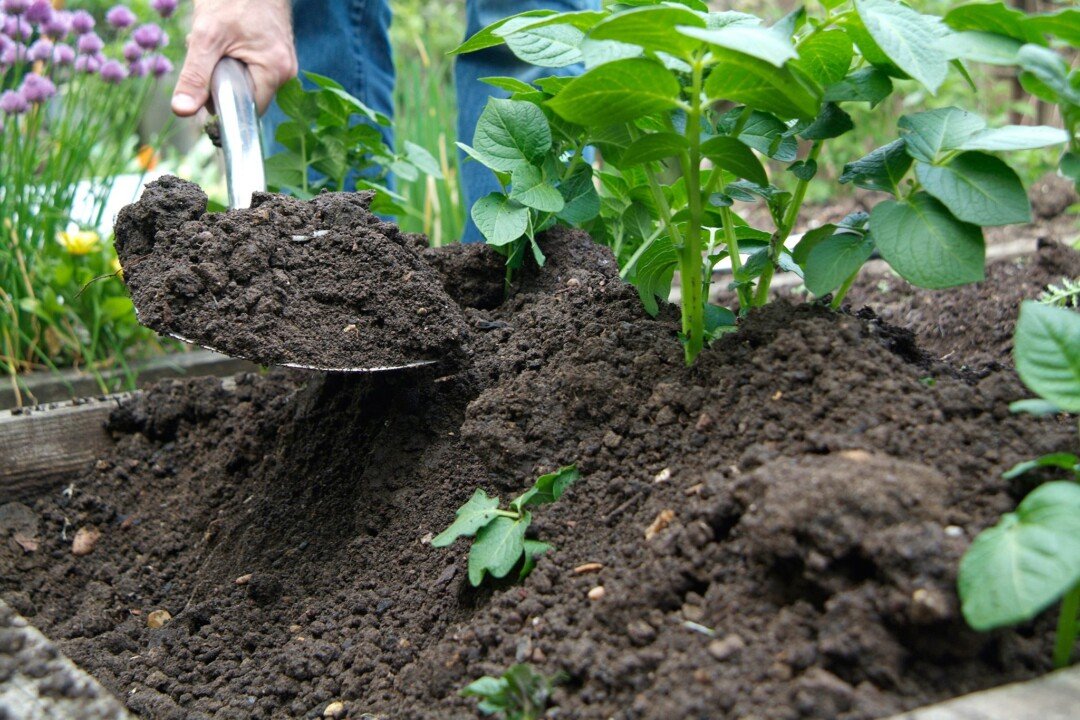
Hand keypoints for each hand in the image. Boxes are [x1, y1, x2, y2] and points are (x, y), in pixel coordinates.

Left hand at [171, 0, 296, 116]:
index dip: (222, 102)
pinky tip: (227, 40)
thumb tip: (182, 110)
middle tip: (209, 52)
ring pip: (247, 81)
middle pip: (247, 96)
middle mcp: (286, 71)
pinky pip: (252, 68)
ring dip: (225, 68)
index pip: (247, 109)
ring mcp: (284, 62)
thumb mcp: (206, 37)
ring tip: (218, 42)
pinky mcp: (278, 53)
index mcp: (275, 71)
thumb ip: (195, 76)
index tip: (204, 82)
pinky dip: (233, 58)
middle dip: (221, 81)